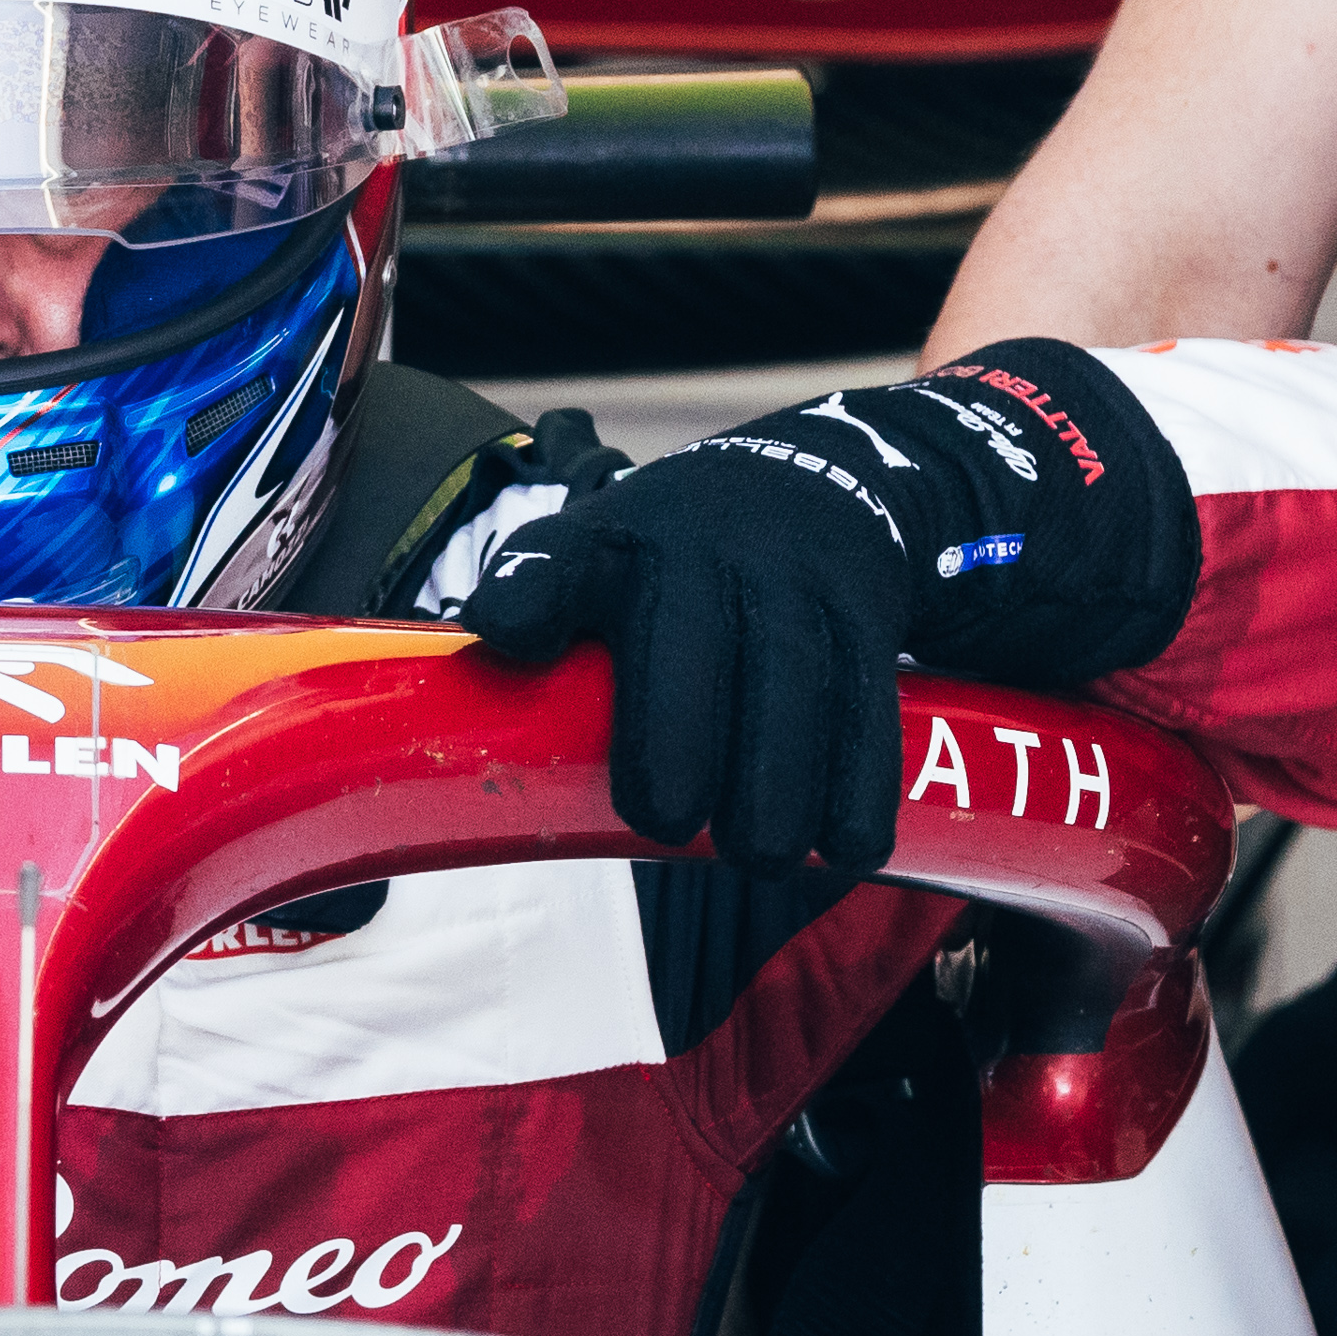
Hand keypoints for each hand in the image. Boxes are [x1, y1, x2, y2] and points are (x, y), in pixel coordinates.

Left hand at [459, 345, 1190, 877]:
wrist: (815, 479)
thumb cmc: (667, 570)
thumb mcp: (595, 569)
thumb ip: (541, 649)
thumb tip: (469, 778)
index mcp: (604, 546)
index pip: (553, 560)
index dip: (529, 593)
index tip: (513, 635)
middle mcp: (696, 545)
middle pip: (685, 641)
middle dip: (677, 739)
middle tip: (667, 825)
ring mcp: (788, 571)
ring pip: (789, 677)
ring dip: (777, 780)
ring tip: (758, 856)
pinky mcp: (862, 606)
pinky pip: (867, 696)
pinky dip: (860, 780)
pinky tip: (847, 845)